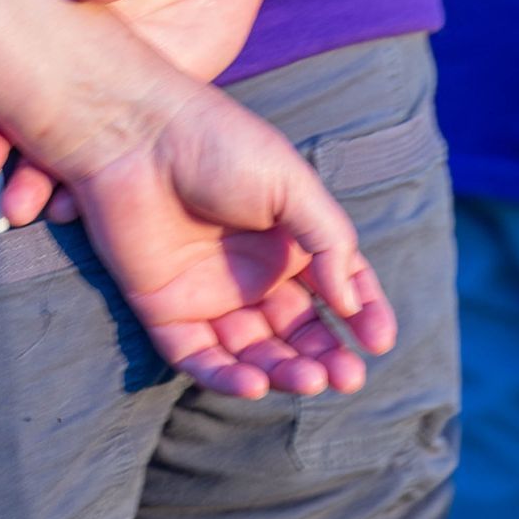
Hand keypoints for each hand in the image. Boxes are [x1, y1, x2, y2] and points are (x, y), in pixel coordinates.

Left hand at [63, 74, 394, 398]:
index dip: (363, 315)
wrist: (137, 134)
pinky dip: (227, 378)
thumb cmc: (218, 144)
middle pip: (298, 330)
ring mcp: (208, 293)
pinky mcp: (165, 310)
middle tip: (349, 378)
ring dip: (286, 372)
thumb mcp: (290, 183)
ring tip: (311, 380)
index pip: (336, 288)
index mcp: (287, 238)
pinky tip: (256, 384)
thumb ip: (329, 239)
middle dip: (326, 356)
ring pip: (255, 352)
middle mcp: (251, 271)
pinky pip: (198, 358)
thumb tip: (351, 303)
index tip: (380, 340)